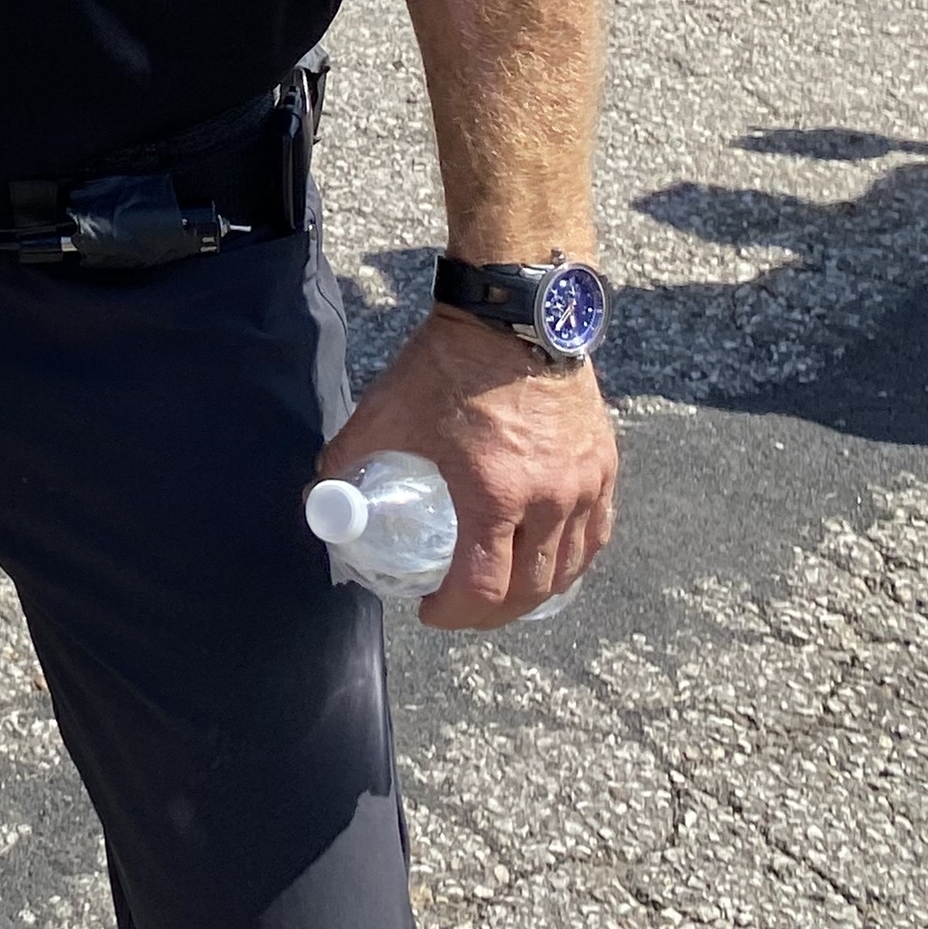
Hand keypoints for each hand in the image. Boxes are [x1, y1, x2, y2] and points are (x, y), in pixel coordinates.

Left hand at [319, 304, 614, 627]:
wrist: (513, 313)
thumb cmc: (449, 363)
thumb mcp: (388, 411)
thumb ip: (351, 459)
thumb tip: (323, 499)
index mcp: (494, 493)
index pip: (482, 588)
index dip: (454, 614)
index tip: (429, 611)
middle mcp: (549, 498)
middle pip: (530, 591)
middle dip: (491, 615)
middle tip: (462, 610)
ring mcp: (584, 485)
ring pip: (569, 570)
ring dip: (535, 595)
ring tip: (503, 594)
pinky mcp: (604, 466)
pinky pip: (596, 534)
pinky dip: (572, 561)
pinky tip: (551, 562)